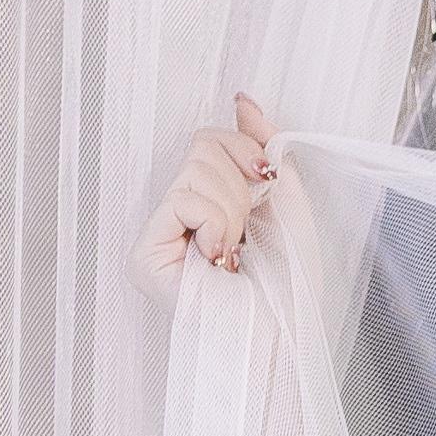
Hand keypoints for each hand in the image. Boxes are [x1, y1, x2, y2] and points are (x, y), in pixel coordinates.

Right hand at [138, 91, 276, 292]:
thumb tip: (241, 100)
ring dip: (233, 210)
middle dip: (240, 185)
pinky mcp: (145, 254)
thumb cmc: (290, 281)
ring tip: (235, 251)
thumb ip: (263, 144)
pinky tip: (218, 258)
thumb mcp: (286, 196)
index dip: (245, 151)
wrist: (284, 335)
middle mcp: (177, 217)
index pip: (210, 138)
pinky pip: (183, 200)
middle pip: (201, 146)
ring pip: (194, 171)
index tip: (266, 183)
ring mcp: (157, 235)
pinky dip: (214, 224)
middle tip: (248, 232)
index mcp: (207, 202)